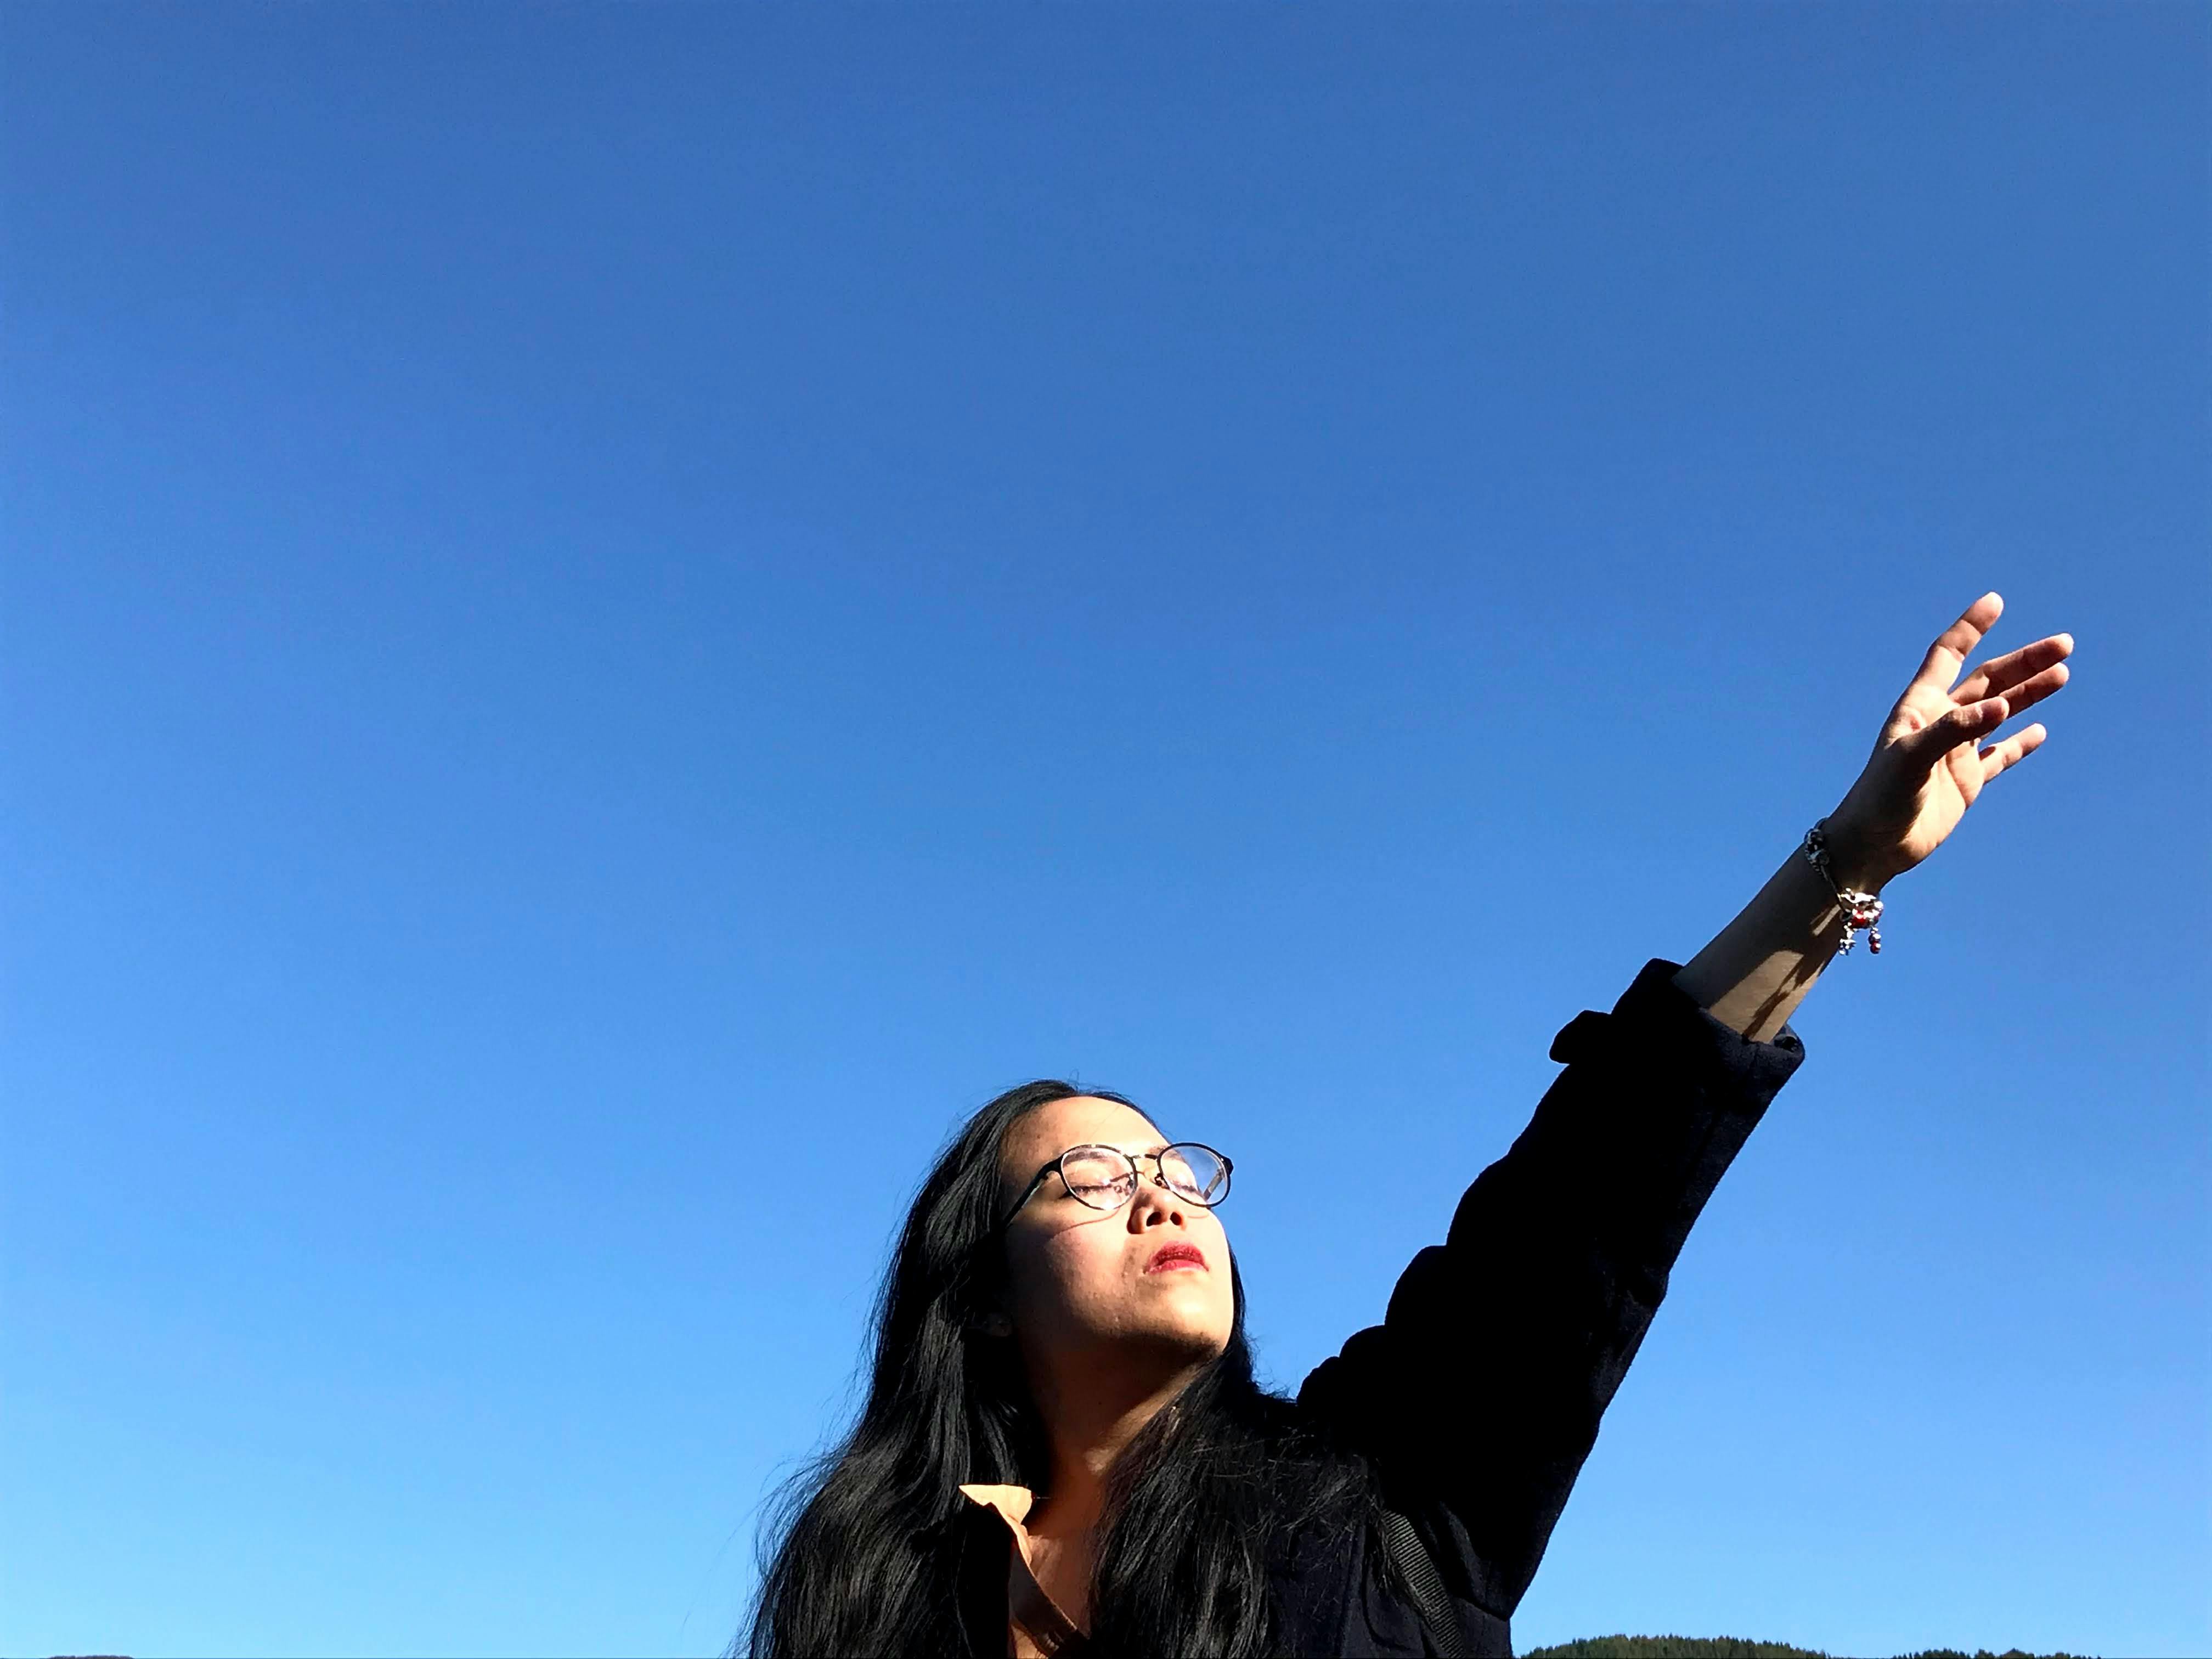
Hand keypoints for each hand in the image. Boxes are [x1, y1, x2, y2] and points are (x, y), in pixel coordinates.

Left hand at [1826, 593, 2072, 889]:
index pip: (1948, 656)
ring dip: (2029, 694)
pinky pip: (2000, 756)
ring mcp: (1955, 751)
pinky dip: (2019, 742)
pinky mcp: (1967, 781)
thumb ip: (1953, 730)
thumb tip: (2000, 706)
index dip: (1970, 628)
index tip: (1995, 602)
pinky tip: (2040, 731)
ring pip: (2000, 713)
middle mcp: (1940, 723)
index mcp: (1921, 706)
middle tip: (2063, 644)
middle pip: (1988, 681)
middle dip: (2024, 662)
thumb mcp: (1911, 758)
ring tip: (2063, 673)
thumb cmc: (1881, 797)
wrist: (1874, 844)